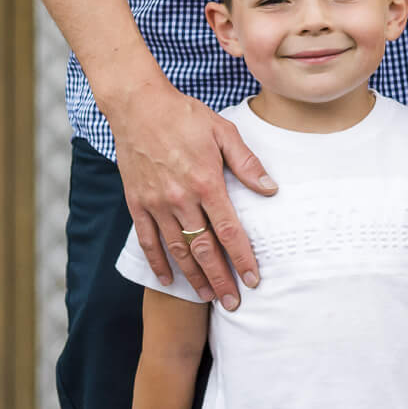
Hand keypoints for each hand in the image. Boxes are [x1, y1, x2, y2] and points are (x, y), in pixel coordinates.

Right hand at [107, 83, 275, 308]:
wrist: (138, 105)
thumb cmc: (184, 115)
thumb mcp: (223, 131)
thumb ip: (247, 163)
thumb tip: (271, 189)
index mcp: (206, 182)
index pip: (229, 231)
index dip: (242, 259)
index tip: (253, 279)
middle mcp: (180, 198)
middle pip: (204, 249)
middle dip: (220, 279)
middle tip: (233, 303)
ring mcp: (156, 203)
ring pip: (177, 249)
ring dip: (193, 276)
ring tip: (208, 296)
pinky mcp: (137, 202)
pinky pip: (147, 240)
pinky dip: (158, 262)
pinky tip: (169, 279)